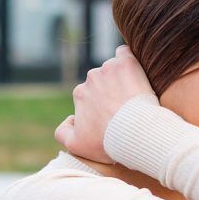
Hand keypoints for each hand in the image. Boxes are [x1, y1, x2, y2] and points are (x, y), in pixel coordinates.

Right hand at [55, 45, 155, 162]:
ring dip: (122, 78)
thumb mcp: (76, 145)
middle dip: (111, 91)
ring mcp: (109, 68)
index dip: (101, 105)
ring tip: (134, 95)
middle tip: (126, 106)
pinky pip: (126, 54)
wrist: (134, 133)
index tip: (114, 114)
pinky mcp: (126, 63)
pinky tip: (136, 72)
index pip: (90, 94)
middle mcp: (91, 78)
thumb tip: (69, 119)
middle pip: (102, 81)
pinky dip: (129, 61)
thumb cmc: (107, 142)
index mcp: (80, 93)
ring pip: (114, 69)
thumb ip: (62, 132)